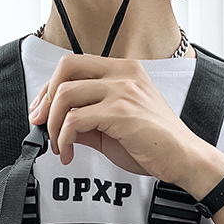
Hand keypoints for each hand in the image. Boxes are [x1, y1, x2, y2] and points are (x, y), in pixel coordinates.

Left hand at [27, 53, 214, 189]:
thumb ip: (88, 120)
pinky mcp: (121, 112)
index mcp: (123, 71)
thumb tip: (58, 125)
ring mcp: (122, 91)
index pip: (74, 65)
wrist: (183, 158)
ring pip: (66, 95)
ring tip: (59, 145)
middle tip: (40, 124)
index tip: (41, 111)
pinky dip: (64, 138)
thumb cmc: (156, 143)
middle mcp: (123, 74)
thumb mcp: (115, 126)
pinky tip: (69, 152)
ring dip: (52, 124)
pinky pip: (75, 120)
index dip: (50, 88)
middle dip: (46, 100)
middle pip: (65, 70)